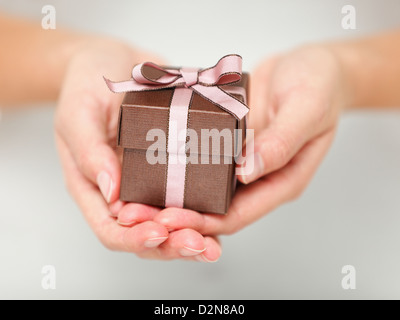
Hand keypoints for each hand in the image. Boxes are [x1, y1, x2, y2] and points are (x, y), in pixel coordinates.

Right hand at [55, 38, 220, 260]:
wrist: (115, 61)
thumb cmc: (87, 84)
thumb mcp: (79, 112)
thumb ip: (88, 151)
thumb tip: (110, 193)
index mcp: (94, 186)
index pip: (111, 229)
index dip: (134, 238)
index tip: (160, 233)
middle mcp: (124, 190)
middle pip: (147, 232)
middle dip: (173, 245)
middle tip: (201, 246)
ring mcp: (150, 179)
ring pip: (172, 220)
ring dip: (194, 234)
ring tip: (215, 244)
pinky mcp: (173, 164)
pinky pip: (189, 191)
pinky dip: (205, 206)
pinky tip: (223, 210)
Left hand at [150, 45, 348, 234]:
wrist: (309, 64)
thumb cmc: (319, 86)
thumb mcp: (307, 109)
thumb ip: (281, 142)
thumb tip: (247, 171)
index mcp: (281, 180)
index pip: (238, 214)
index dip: (204, 223)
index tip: (170, 220)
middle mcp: (257, 177)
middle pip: (214, 208)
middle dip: (178, 214)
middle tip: (139, 213)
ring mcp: (240, 160)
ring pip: (202, 186)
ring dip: (171, 193)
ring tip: (137, 195)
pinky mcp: (228, 140)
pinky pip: (200, 156)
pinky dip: (178, 164)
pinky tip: (152, 162)